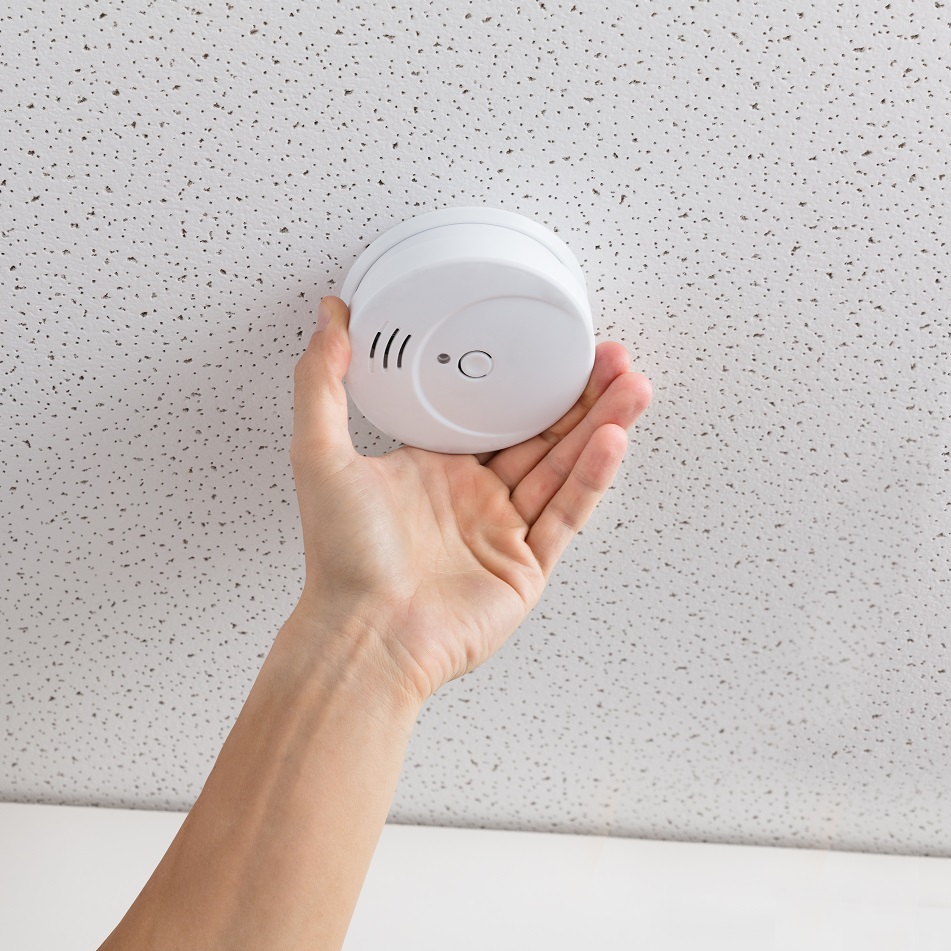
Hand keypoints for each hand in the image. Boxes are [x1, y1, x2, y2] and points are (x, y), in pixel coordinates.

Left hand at [290, 296, 651, 703]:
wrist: (365, 632)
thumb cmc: (339, 559)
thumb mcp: (319, 453)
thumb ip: (322, 382)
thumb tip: (328, 318)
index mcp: (429, 469)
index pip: (488, 412)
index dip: (523, 377)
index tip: (550, 340)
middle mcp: (469, 498)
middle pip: (539, 434)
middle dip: (578, 394)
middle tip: (610, 354)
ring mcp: (500, 533)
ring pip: (562, 467)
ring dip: (600, 424)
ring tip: (632, 384)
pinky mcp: (525, 568)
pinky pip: (566, 514)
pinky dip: (590, 477)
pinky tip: (611, 440)